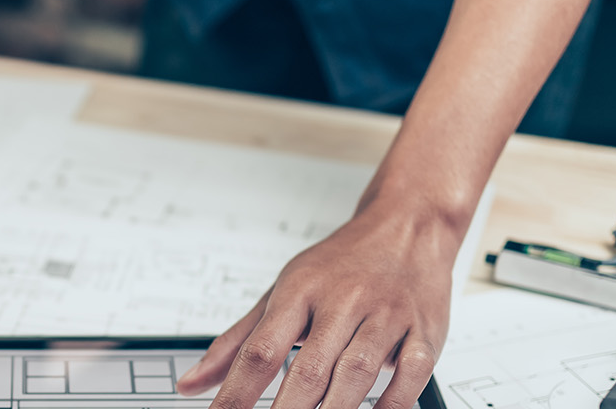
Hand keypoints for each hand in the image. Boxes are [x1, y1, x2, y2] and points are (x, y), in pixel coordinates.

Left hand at [176, 206, 457, 408]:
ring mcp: (386, 315)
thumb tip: (190, 384)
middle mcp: (342, 301)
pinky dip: (391, 403)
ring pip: (357, 372)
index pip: (261, 350)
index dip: (238, 393)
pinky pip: (411, 373)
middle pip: (309, 369)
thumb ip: (236, 343)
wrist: (407, 224)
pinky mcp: (424, 330)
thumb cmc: (340, 264)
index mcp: (299, 291)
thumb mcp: (280, 292)